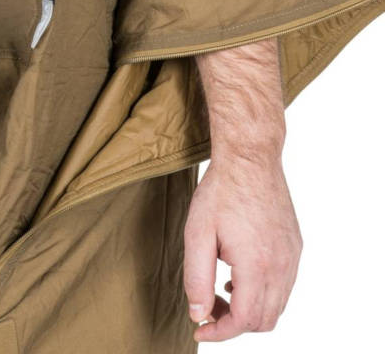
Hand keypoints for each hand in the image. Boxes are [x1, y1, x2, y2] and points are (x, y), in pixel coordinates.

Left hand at [183, 154, 301, 341]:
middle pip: (264, 320)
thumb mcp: (197, 234)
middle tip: (207, 308)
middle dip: (234, 323)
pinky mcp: (295, 247)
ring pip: (277, 305)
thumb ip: (196, 277)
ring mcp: (292, 257)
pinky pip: (284, 286)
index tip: (200, 329)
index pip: (244, 320)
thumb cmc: (220, 192)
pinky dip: (263, 293)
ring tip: (219, 291)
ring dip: (249, 309)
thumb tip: (199, 312)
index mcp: (257, 266)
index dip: (221, 332)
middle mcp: (282, 267)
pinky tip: (238, 276)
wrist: (250, 159)